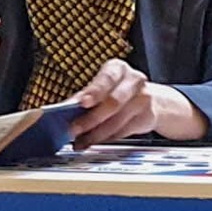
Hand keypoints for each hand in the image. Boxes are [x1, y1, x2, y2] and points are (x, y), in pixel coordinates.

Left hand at [68, 60, 205, 147]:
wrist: (149, 100)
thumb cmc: (118, 91)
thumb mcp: (100, 88)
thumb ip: (82, 97)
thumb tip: (63, 109)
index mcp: (118, 68)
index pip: (106, 79)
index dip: (95, 91)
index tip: (82, 102)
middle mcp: (134, 81)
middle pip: (113, 102)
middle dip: (91, 119)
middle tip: (74, 130)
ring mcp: (143, 100)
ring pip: (117, 121)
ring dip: (96, 134)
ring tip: (80, 141)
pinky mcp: (146, 118)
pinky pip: (122, 132)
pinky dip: (105, 139)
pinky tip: (94, 142)